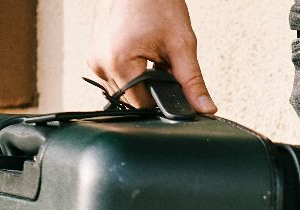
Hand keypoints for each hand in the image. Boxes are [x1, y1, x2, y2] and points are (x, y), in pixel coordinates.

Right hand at [88, 0, 215, 113]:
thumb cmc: (156, 2)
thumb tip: (204, 108)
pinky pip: (115, 76)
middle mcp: (99, 63)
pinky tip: (144, 56)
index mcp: (117, 62)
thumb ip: (192, 82)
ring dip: (142, 82)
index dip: (163, 104)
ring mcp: (94, 58)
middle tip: (166, 66)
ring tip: (154, 57)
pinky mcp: (95, 53)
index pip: (142, 105)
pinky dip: (132, 72)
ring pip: (123, 89)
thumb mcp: (181, 45)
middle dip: (153, 90)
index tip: (176, 93)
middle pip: (132, 99)